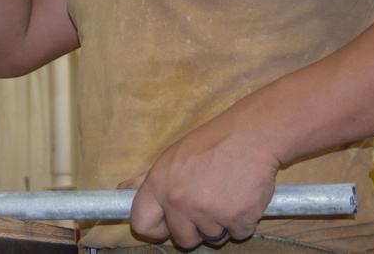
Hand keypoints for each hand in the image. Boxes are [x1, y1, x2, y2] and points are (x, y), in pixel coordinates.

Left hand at [124, 115, 280, 248]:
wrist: (251, 134)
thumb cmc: (211, 143)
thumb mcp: (172, 157)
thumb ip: (147, 179)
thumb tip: (122, 190)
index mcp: (159, 184)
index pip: (141, 223)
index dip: (156, 228)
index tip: (168, 225)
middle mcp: (178, 200)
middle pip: (183, 239)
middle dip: (196, 227)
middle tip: (209, 199)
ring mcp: (207, 211)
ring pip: (212, 238)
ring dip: (222, 222)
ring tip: (227, 192)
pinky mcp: (235, 218)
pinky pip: (239, 234)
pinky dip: (244, 220)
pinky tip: (243, 195)